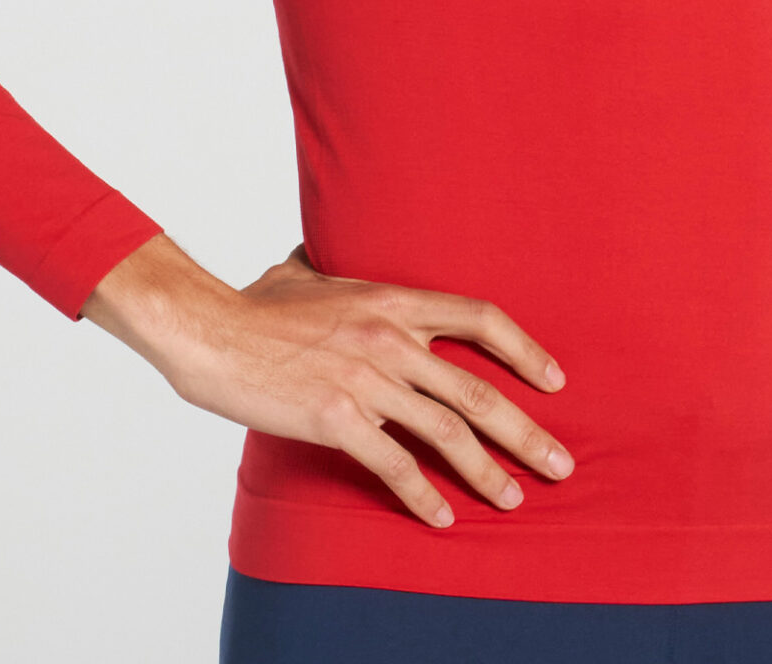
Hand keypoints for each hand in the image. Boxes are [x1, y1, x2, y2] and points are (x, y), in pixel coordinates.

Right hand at [81, 233, 573, 527]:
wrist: (210, 331)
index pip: (479, 317)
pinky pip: (394, 466)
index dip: (524, 350)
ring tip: (513, 499)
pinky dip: (422, 496)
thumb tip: (326, 253)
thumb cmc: (254, 304)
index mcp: (391, 299)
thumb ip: (333, 268)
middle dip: (526, 432)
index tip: (555, 380)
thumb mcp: (305, 271)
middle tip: (560, 464)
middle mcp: (390, 338)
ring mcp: (366, 379)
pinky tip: (440, 518)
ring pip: (446, 434)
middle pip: (477, 391)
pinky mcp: (337, 418)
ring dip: (487, 473)